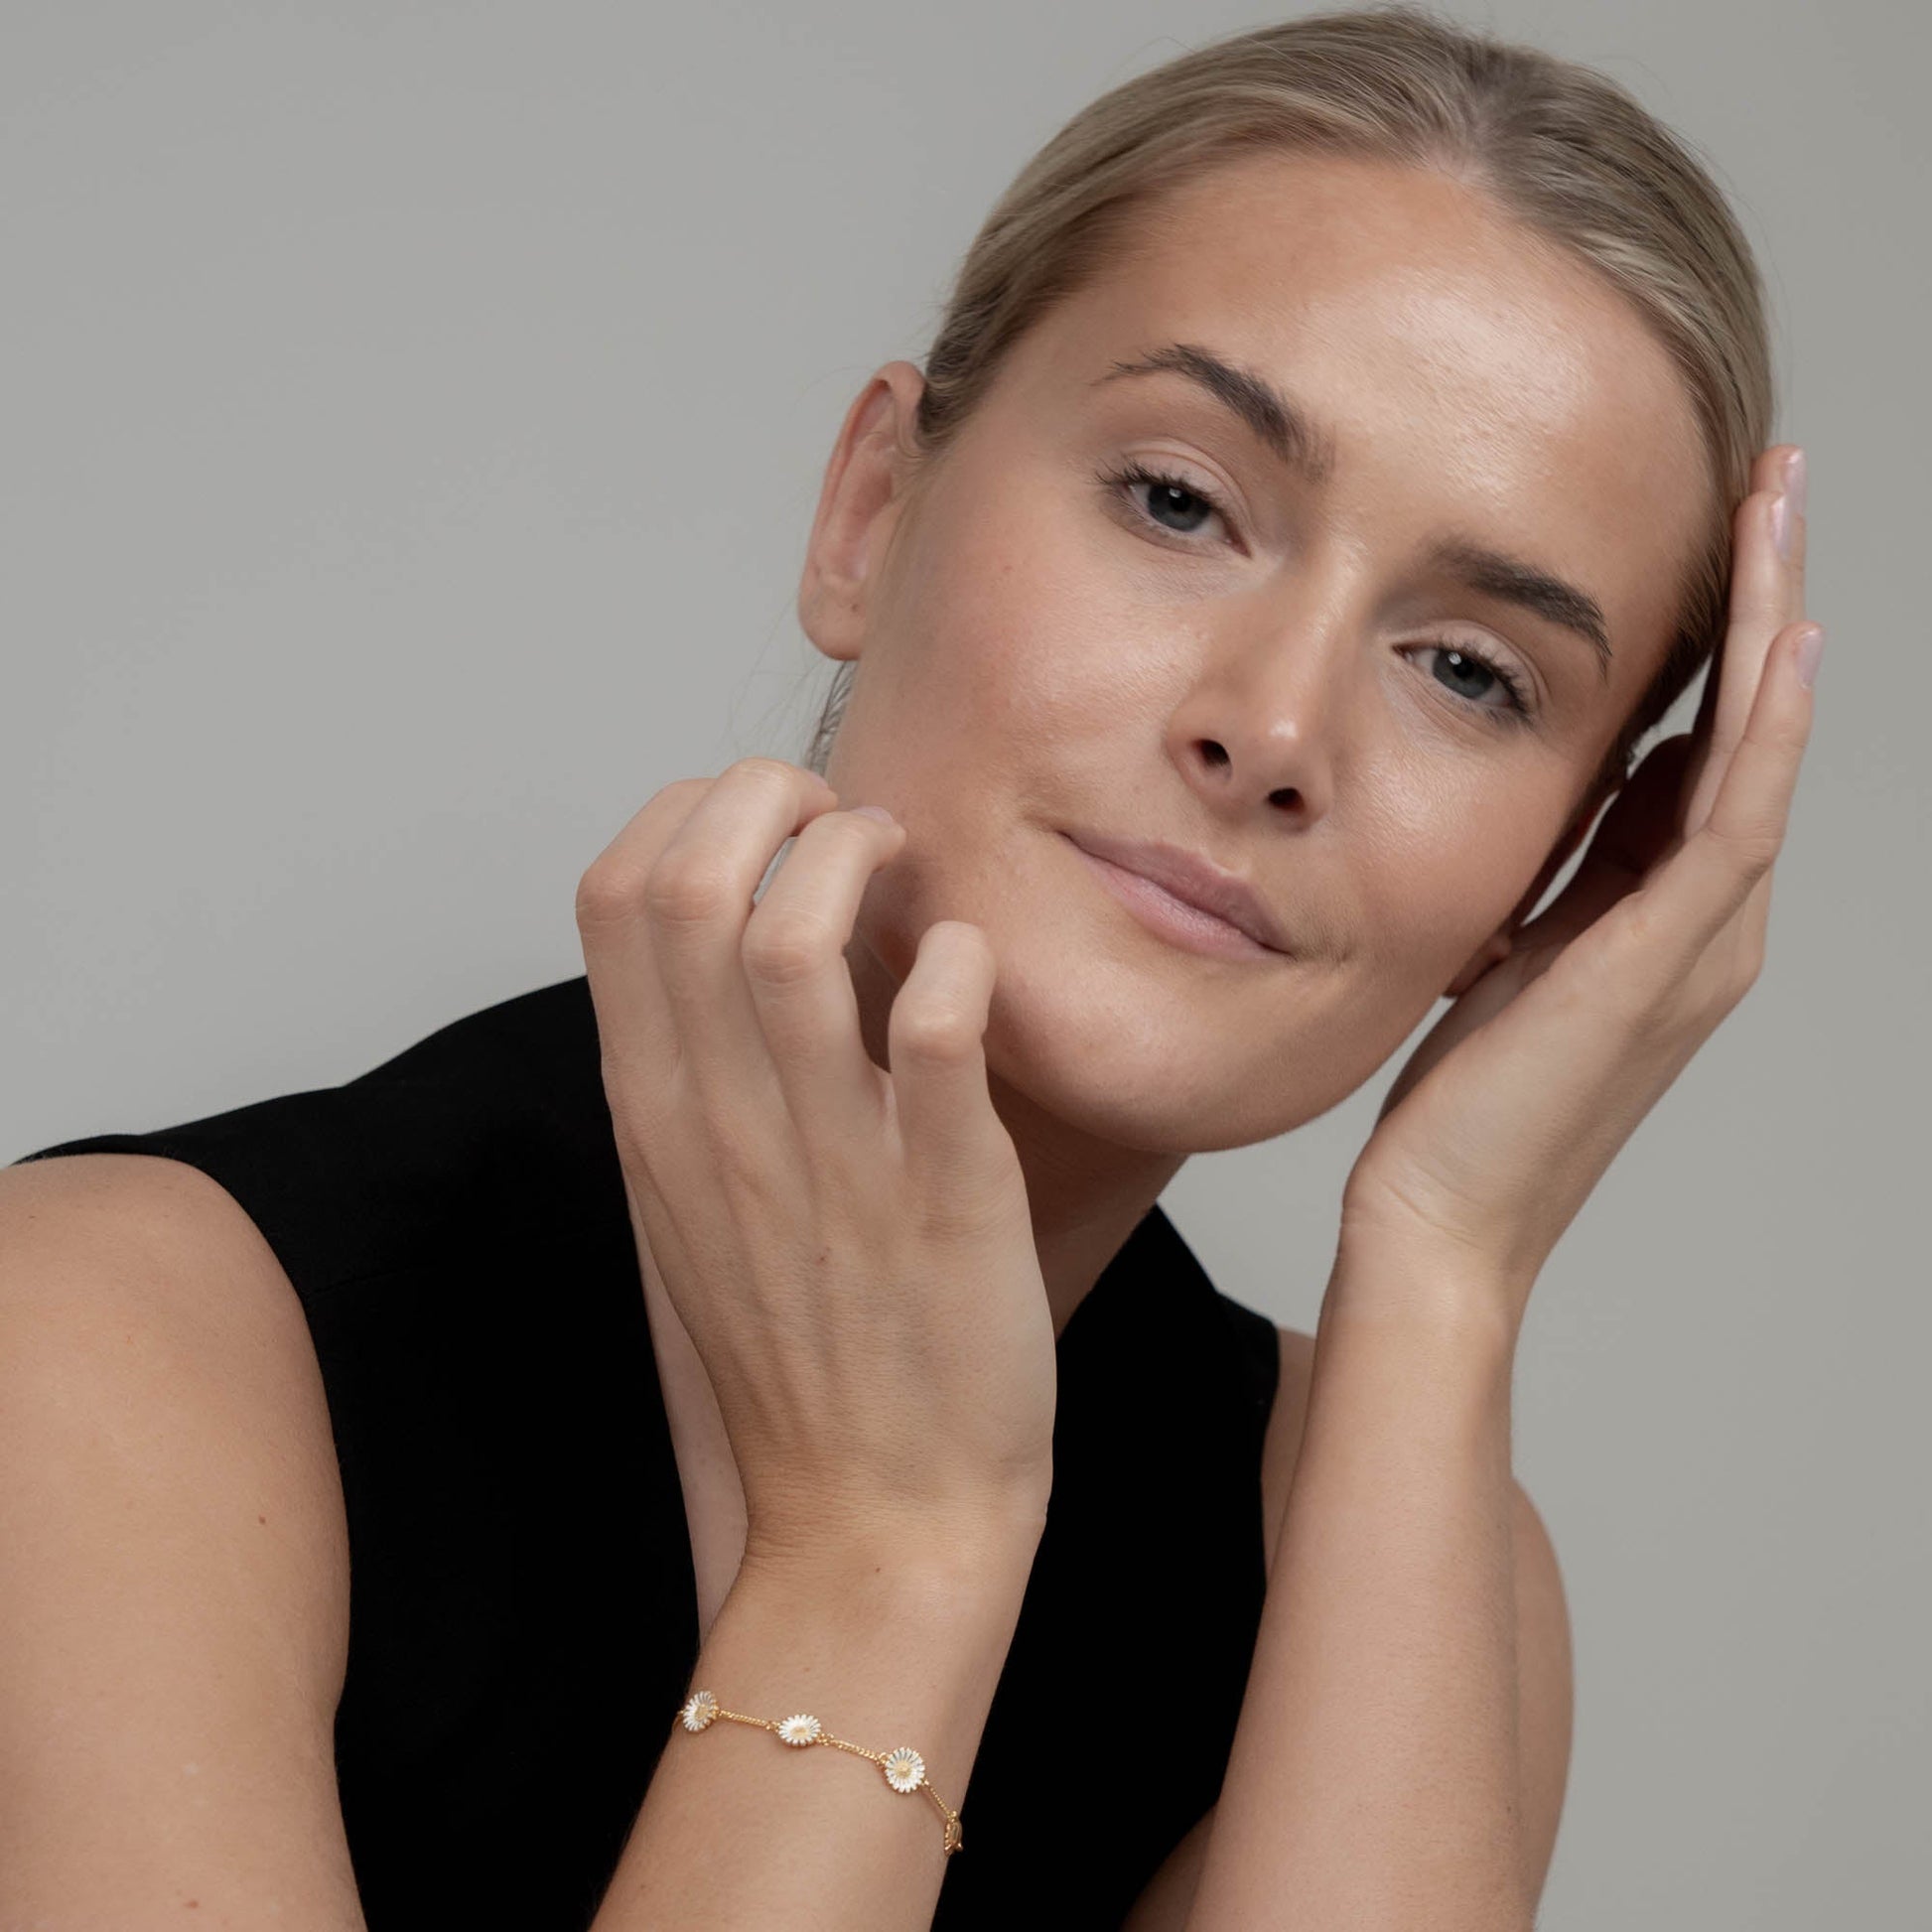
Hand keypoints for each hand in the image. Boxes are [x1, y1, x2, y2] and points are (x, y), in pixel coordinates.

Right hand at [574, 757, 1056, 1570]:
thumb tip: (740, 922)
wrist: (873, 1522)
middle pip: (688, 883)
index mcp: (656, 1112)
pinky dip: (956, 969)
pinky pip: (935, 1038)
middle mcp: (723, 1123)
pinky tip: (968, 971)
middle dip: (768, 797)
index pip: (615, 891)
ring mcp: (827, 1159)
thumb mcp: (695, 1198)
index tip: (771, 824)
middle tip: (847, 822)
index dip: (690, 812)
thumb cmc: (798, 1349)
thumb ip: (696, 1065)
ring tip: (909, 869)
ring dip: (858, 857)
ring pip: (791, 939)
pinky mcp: (942, 1199)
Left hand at [1339, 446, 1818, 1321]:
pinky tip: (1779, 645)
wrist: (1443, 1216)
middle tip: (1773, 480)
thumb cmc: (1462, 1102)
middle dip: (1765, 599)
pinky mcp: (1665, 962)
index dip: (1722, 638)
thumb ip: (1556, 878)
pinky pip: (1734, 823)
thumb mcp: (1508, 954)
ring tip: (1778, 509)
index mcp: (1665, 916)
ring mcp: (1699, 944)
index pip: (1709, 748)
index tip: (1712, 533)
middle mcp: (1705, 922)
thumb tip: (1565, 795)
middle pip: (1755, 729)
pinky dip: (1764, 732)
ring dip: (1774, 625)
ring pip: (1761, 752)